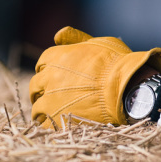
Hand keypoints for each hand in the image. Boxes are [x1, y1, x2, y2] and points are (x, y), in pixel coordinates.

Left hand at [29, 27, 160, 127]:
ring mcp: (51, 99)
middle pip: (36, 85)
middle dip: (40, 90)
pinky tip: (55, 126)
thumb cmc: (115, 64)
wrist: (125, 88)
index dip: (48, 69)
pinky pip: (45, 124)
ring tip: (49, 114)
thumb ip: (76, 38)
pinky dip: (48, 125)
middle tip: (49, 96)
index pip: (42, 63)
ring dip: (41, 109)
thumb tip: (58, 35)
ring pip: (37, 106)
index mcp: (56, 57)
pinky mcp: (57, 118)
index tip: (53, 75)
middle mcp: (49, 77)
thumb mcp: (98, 42)